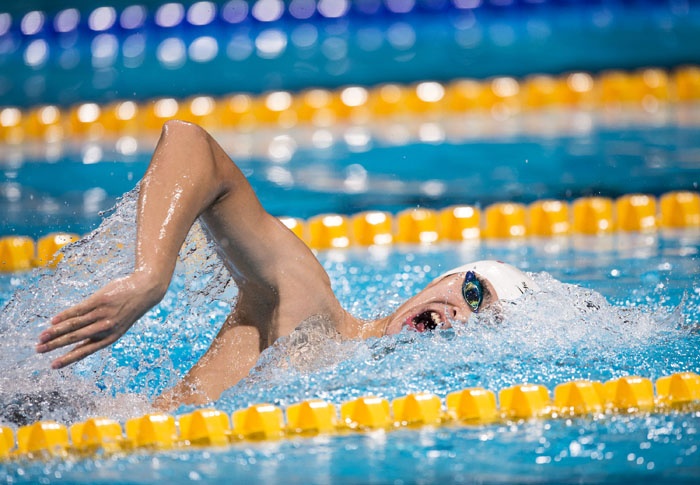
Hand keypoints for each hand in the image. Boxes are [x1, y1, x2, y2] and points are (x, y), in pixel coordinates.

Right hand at [36, 271, 164, 368]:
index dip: (68, 359)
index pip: (85, 351)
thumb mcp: (118, 325)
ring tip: (41, 337)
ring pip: (74, 325)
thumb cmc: (128, 309)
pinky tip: (53, 321)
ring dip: (55, 332)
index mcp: (110, 337)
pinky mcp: (99, 300)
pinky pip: (78, 310)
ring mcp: (102, 313)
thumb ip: (99, 331)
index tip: (53, 366)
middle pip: (75, 338)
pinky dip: (64, 316)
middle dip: (55, 345)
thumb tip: (74, 338)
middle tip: (39, 350)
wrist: (145, 291)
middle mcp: (106, 327)